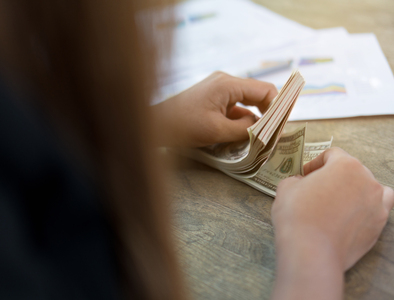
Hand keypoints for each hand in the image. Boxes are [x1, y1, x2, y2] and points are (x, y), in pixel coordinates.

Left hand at [151, 71, 276, 146]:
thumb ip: (244, 129)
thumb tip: (262, 129)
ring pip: (246, 102)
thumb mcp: (217, 131)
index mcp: (228, 84)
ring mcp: (218, 89)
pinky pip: (234, 107)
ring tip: (260, 138)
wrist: (155, 124)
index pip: (265, 90)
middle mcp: (225, 82)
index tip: (282, 126)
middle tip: (274, 134)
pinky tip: (243, 135)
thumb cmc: (182, 125)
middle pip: (257, 94)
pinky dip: (240, 120)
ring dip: (253, 119)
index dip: (278, 106)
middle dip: (267, 114)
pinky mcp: (213, 99)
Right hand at [271, 147, 393, 299]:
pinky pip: (375, 212)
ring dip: (357, 190)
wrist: (311, 250)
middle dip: (335, 177)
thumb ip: (297, 180)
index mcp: (346, 165)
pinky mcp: (378, 226)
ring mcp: (377, 204)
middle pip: (353, 170)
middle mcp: (367, 181)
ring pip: (372, 189)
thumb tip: (301, 183)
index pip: (333, 154)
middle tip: (317, 188)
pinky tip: (348, 218)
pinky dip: (365, 211)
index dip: (316, 163)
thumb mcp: (286, 188)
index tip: (306, 173)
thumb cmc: (297, 215)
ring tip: (339, 201)